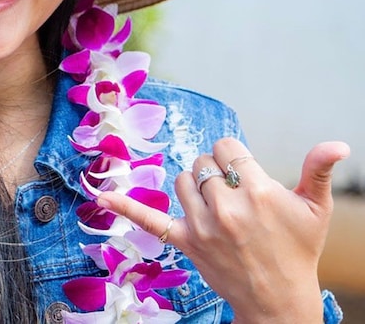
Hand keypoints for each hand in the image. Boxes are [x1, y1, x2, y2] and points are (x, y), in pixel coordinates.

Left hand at [97, 137, 349, 323]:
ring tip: (215, 203)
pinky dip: (126, 208)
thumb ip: (318, 171)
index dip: (234, 156)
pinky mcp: (186, 241)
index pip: (226, 147)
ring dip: (195, 186)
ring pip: (182, 180)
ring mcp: (202, 225)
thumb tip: (338, 143)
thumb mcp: (314, 210)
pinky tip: (104, 196)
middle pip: (203, 162)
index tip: (242, 171)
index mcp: (255, 191)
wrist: (278, 300)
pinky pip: (150, 220)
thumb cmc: (298, 250)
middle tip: (233, 193)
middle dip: (217, 172)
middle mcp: (225, 206)